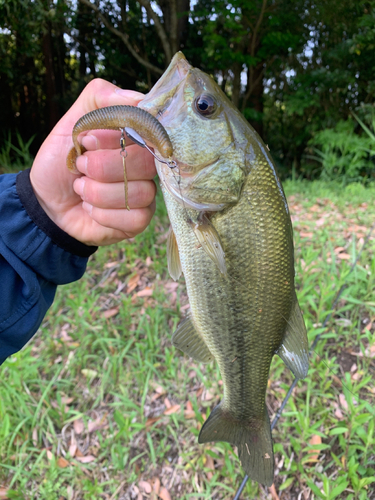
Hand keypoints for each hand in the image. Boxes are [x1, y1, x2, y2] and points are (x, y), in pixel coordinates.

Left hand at [30, 79, 156, 245]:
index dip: (113, 138)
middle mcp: (146, 165)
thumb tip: (137, 99)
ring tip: (82, 189)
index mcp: (134, 138)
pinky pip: (136, 217)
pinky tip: (91, 210)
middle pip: (146, 163)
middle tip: (81, 167)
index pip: (146, 131)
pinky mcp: (139, 220)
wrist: (46, 202)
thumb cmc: (61, 161)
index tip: (86, 141)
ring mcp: (146, 194)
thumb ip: (99, 98)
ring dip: (98, 193)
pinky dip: (104, 214)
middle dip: (102, 167)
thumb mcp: (71, 122)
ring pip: (140, 193)